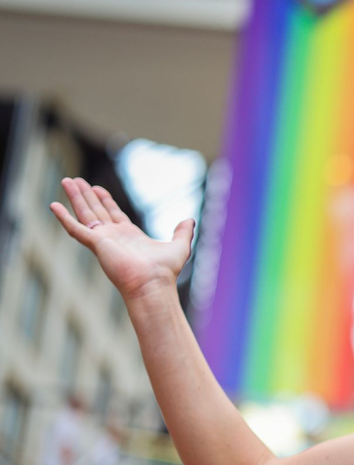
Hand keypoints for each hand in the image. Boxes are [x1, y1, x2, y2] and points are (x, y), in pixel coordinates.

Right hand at [49, 177, 195, 302]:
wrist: (153, 284)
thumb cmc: (165, 271)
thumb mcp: (179, 246)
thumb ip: (183, 232)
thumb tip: (190, 220)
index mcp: (129, 236)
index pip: (113, 214)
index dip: (105, 200)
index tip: (96, 188)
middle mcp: (113, 237)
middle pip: (96, 211)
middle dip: (86, 195)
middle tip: (75, 180)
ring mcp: (103, 240)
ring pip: (85, 214)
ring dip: (75, 198)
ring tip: (66, 181)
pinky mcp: (96, 244)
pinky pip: (75, 228)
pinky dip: (63, 218)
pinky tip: (53, 206)